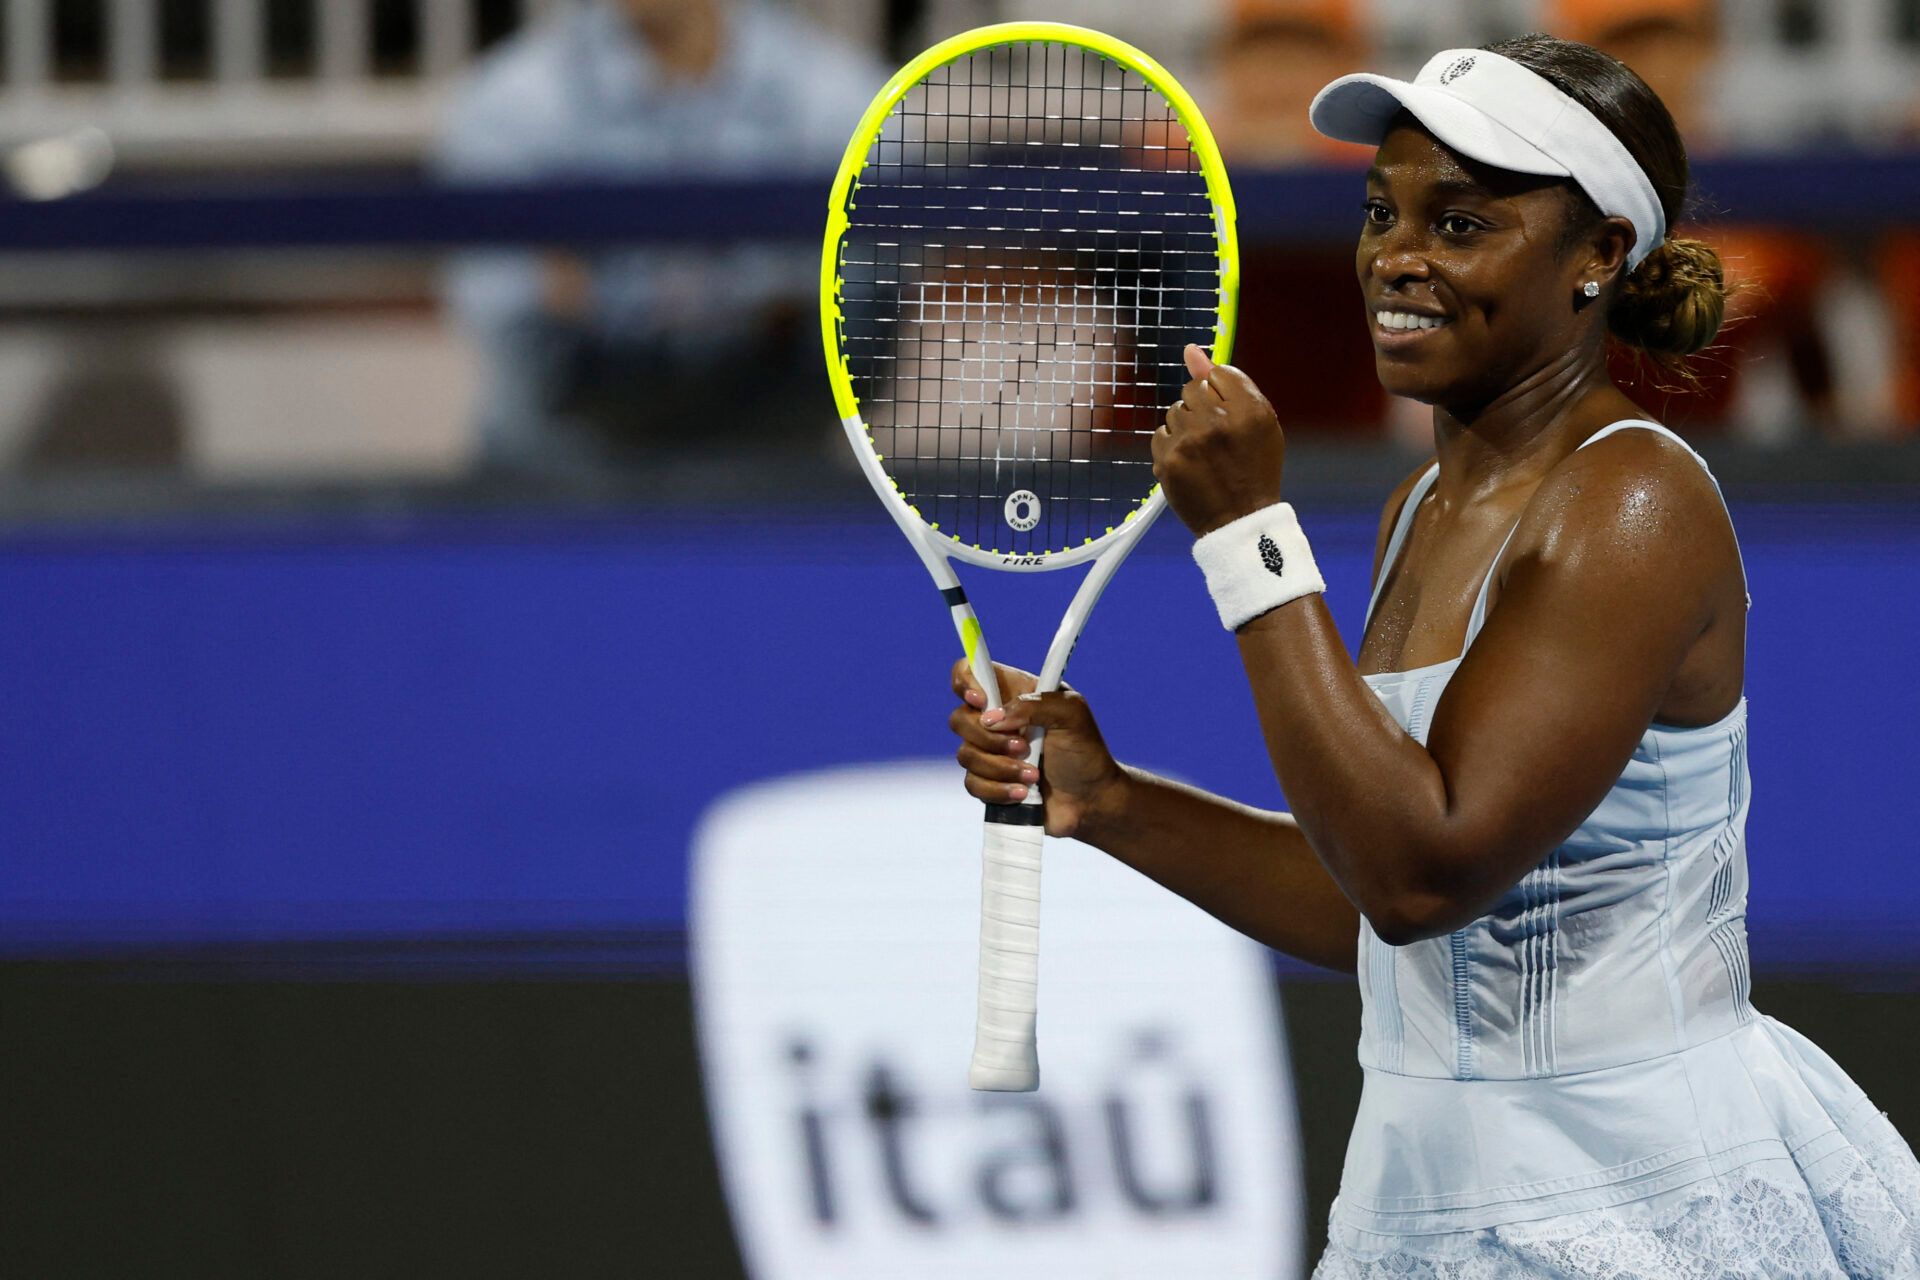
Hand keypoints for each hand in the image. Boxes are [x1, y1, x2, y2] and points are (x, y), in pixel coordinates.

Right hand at [948, 660, 1126, 838]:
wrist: (1090, 800)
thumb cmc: (1084, 752)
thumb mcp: (1071, 715)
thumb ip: (1034, 704)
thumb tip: (993, 719)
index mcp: (1013, 693)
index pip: (971, 671)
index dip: (965, 681)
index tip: (981, 701)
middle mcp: (996, 720)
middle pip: (959, 718)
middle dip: (989, 738)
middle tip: (1024, 747)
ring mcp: (990, 752)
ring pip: (965, 755)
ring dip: (1001, 768)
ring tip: (1034, 775)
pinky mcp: (988, 782)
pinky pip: (972, 784)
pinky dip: (998, 790)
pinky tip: (1023, 792)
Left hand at [1152, 344, 1286, 535]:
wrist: (1240, 519)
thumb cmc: (1253, 466)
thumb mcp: (1258, 420)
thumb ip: (1228, 381)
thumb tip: (1190, 350)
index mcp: (1249, 410)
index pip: (1218, 372)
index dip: (1222, 393)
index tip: (1228, 415)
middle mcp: (1217, 423)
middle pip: (1192, 388)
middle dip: (1201, 407)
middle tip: (1216, 436)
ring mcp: (1189, 443)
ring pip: (1174, 411)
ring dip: (1185, 426)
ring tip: (1204, 452)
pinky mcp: (1167, 461)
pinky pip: (1161, 434)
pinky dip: (1173, 445)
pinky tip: (1190, 462)